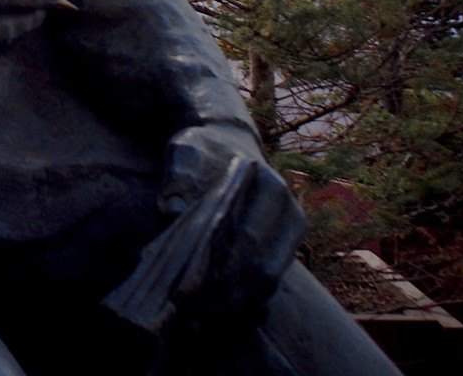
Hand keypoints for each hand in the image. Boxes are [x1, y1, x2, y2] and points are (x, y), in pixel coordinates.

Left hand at [159, 123, 304, 332]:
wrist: (226, 142)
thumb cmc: (202, 149)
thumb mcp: (185, 150)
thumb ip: (178, 175)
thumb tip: (170, 211)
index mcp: (270, 187)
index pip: (248, 239)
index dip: (221, 269)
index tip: (190, 291)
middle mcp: (290, 212)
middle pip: (262, 268)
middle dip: (228, 296)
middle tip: (193, 315)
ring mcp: (291, 234)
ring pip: (270, 282)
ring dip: (238, 305)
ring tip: (202, 320)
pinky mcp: (284, 250)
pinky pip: (269, 284)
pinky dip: (245, 302)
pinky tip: (215, 315)